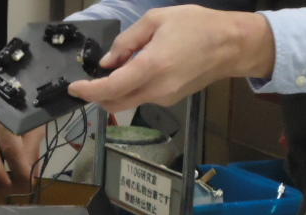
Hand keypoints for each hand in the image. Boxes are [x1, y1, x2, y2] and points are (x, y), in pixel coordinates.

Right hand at [0, 106, 45, 188]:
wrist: (7, 92)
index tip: (29, 185)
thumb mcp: (32, 127)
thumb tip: (31, 179)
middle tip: (11, 191)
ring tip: (0, 188)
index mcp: (2, 114)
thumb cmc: (23, 111)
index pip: (10, 148)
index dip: (19, 170)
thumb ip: (31, 152)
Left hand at [68, 5, 274, 111]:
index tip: (73, 88)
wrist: (232, 46)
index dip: (88, 91)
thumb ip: (126, 42)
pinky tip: (137, 70)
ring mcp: (163, 99)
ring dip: (113, 92)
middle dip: (96, 96)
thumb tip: (107, 63)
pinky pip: (141, 98)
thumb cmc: (196, 26)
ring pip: (127, 103)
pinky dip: (130, 89)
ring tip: (118, 67)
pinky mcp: (169, 101)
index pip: (110, 89)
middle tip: (88, 81)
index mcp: (150, 67)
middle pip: (114, 103)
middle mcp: (155, 90)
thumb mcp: (156, 20)